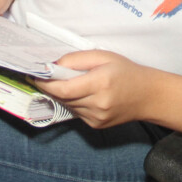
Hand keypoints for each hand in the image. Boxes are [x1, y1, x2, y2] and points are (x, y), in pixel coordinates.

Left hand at [34, 50, 155, 127]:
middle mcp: (98, 104)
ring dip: (63, 94)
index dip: (45, 82)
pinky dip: (73, 102)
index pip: (63, 88)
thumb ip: (76, 59)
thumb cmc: (126, 71)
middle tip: (46, 75)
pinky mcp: (96, 125)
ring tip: (69, 82)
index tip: (33, 74)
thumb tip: (53, 66)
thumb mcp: (103, 56)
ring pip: (68, 105)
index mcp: (100, 83)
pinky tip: (83, 94)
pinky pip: (76, 112)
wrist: (148, 96)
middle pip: (63, 97)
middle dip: (52, 86)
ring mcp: (97, 118)